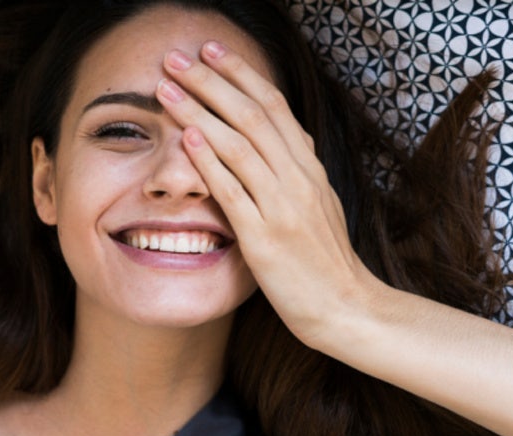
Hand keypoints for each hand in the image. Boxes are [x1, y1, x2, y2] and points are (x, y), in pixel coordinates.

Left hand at [155, 42, 379, 344]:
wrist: (346, 308)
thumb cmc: (325, 262)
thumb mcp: (318, 206)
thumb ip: (296, 173)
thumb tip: (278, 141)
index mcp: (310, 168)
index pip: (273, 105)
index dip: (240, 73)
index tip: (210, 50)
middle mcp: (299, 179)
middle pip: (252, 114)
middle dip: (210, 81)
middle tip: (175, 57)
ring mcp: (283, 207)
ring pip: (238, 145)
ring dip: (198, 112)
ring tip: (166, 89)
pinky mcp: (265, 239)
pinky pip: (233, 192)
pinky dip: (209, 162)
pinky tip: (186, 140)